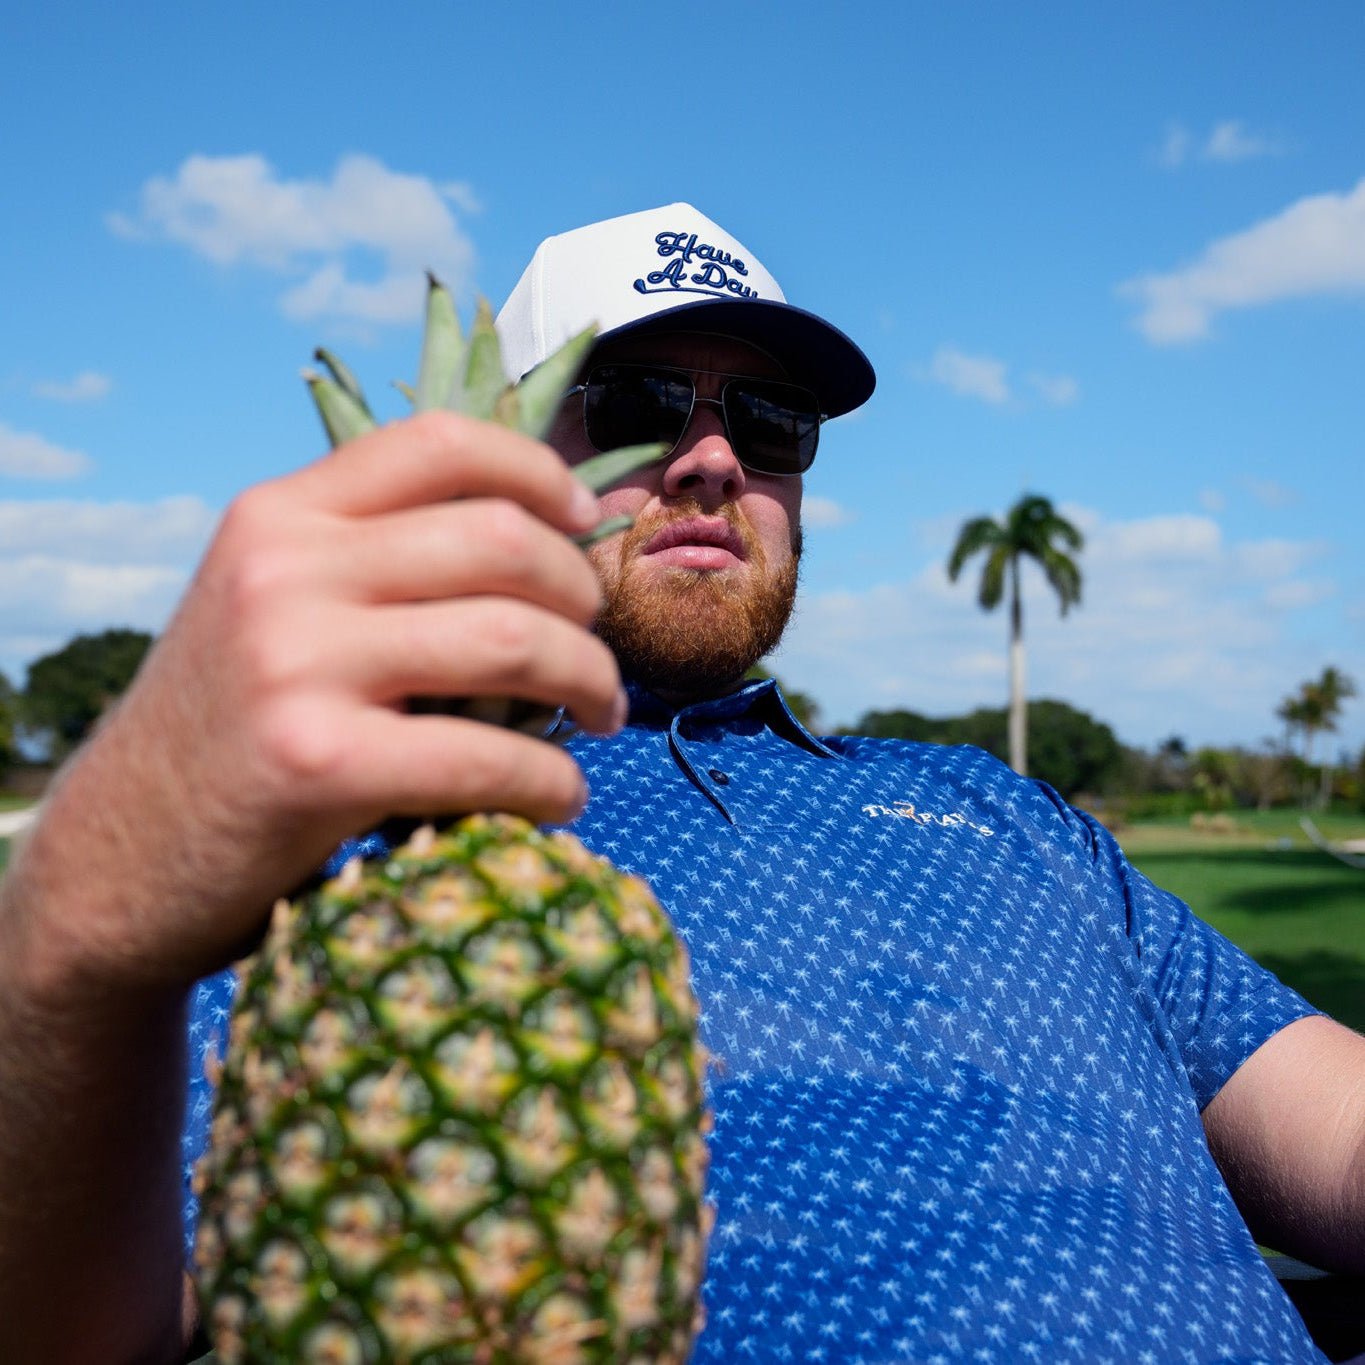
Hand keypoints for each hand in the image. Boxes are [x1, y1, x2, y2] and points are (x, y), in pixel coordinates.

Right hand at [4, 411, 622, 997]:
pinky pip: (488, 757)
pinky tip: (562, 798)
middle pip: (502, 540)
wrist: (121, 860)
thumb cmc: (231, 731)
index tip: (585, 520)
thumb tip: (554, 531)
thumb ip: (378, 563)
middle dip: (584, 597)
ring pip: (513, 638)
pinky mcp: (317, 763)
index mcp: (280, 516)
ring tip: (600, 715)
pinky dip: (552, 782)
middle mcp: (283, 570)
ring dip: (590, 681)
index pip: (439, 441)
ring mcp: (294, 663)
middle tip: (598, 650)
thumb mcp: (274, 609)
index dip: (539, 472)